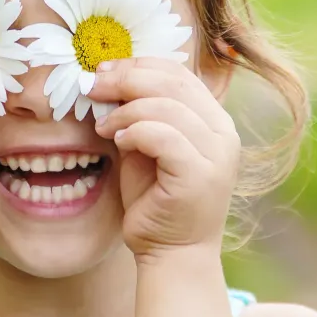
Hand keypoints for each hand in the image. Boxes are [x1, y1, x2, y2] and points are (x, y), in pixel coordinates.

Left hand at [89, 57, 239, 258]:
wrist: (172, 252)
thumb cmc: (155, 197)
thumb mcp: (146, 144)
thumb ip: (139, 111)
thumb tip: (107, 76)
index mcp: (214, 118)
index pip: (177, 72)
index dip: (137, 64)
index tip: (102, 70)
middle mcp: (223, 132)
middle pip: (172, 82)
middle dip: (125, 79)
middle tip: (93, 87)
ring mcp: (217, 154)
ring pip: (166, 107)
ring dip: (125, 111)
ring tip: (104, 127)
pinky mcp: (201, 175)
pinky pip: (163, 136)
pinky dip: (135, 132)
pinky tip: (119, 141)